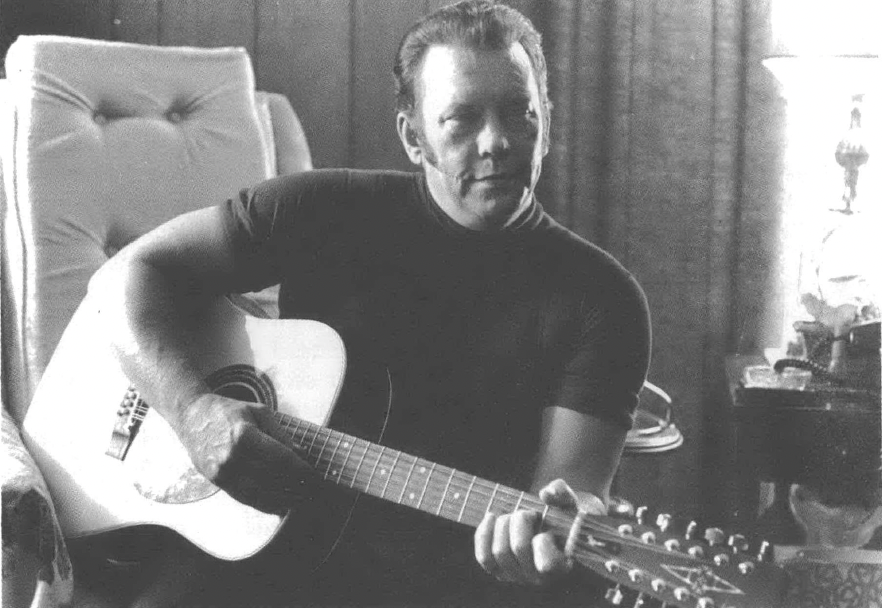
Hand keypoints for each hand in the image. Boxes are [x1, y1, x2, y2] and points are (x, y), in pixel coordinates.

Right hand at [174, 393, 316, 513]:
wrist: (192, 417)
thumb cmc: (229, 411)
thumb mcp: (259, 413)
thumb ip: (281, 434)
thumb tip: (302, 454)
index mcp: (244, 436)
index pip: (281, 459)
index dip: (301, 470)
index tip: (315, 475)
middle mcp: (232, 457)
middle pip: (272, 478)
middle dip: (296, 486)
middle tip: (313, 490)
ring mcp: (223, 473)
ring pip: (260, 493)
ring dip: (284, 499)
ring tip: (302, 500)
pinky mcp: (218, 482)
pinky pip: (245, 498)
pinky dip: (265, 505)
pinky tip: (281, 506)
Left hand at [474, 479, 604, 585]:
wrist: (545, 528)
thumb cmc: (560, 517)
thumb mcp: (567, 503)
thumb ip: (562, 494)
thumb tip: (546, 493)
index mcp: (560, 565)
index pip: (547, 563)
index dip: (542, 540)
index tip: (546, 528)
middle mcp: (538, 578)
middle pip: (519, 548)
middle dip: (520, 521)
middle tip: (527, 513)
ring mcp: (517, 576)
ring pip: (499, 552)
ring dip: (503, 525)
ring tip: (513, 516)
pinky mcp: (499, 572)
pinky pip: (484, 557)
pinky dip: (485, 534)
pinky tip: (491, 517)